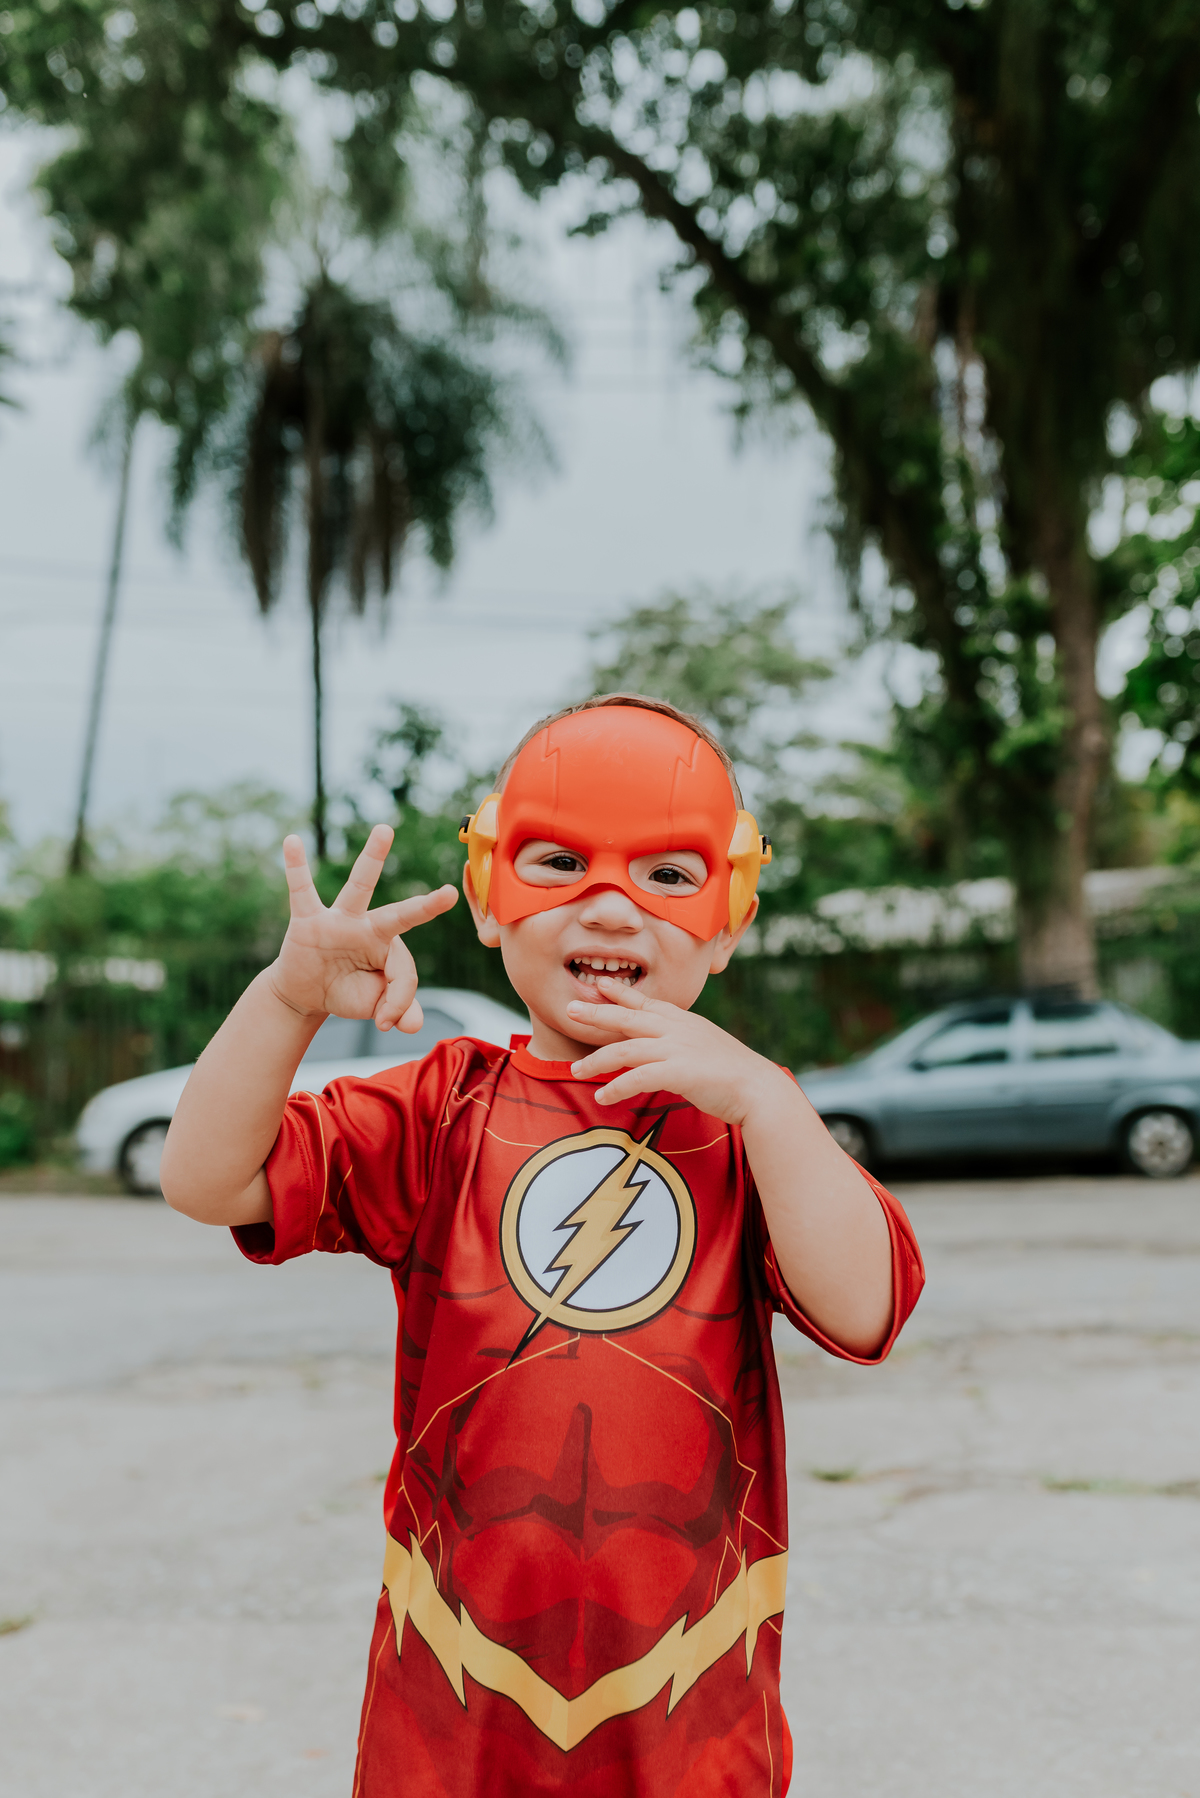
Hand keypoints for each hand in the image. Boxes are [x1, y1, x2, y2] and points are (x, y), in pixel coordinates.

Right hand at [269, 826, 456, 1033]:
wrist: (307, 994)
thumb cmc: (348, 991)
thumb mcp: (375, 1004)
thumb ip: (400, 1007)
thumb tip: (414, 1025)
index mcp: (390, 948)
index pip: (404, 972)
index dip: (399, 1000)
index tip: (385, 1023)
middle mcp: (369, 927)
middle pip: (401, 915)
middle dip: (426, 906)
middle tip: (451, 893)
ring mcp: (339, 920)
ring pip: (360, 886)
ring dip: (374, 858)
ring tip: (386, 830)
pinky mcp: (307, 921)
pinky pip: (301, 891)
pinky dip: (296, 867)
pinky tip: (292, 841)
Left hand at [567, 978, 788, 1125]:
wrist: (758, 1089)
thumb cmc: (735, 1073)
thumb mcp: (706, 1046)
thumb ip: (683, 1042)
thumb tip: (665, 1049)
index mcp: (683, 1021)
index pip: (646, 1001)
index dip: (621, 993)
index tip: (600, 985)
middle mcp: (677, 1029)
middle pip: (627, 1017)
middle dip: (596, 1012)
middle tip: (570, 1009)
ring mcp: (676, 1049)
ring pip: (625, 1049)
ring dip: (596, 1060)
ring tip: (575, 1069)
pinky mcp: (678, 1072)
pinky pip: (637, 1078)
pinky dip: (616, 1087)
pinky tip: (602, 1095)